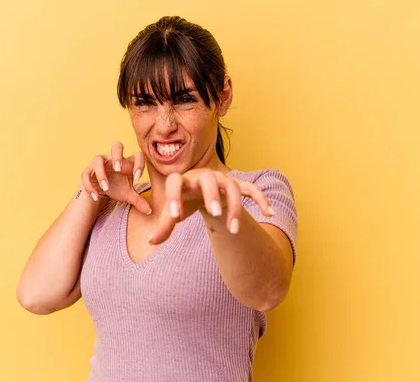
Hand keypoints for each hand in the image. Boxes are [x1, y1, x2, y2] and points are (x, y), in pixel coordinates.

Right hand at [80, 142, 151, 214]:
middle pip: (117, 146)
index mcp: (128, 162)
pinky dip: (89, 185)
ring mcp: (101, 163)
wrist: (101, 191)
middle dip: (117, 156)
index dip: (139, 163)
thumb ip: (139, 201)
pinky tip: (95, 197)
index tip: (138, 177)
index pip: (137, 155)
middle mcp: (114, 159)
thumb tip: (149, 211)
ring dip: (101, 173)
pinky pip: (86, 174)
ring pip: (98, 159)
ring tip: (106, 187)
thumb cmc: (118, 188)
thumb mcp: (129, 195)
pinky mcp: (89, 171)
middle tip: (118, 169)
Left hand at [148, 168, 274, 243]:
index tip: (174, 217)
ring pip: (233, 187)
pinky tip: (268, 213)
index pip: (175, 182)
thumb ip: (165, 226)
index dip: (174, 197)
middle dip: (212, 195)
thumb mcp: (175, 212)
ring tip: (234, 230)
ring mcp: (223, 180)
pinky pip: (252, 189)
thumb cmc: (186, 201)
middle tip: (214, 214)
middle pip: (208, 180)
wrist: (203, 190)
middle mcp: (204, 177)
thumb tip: (151, 242)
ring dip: (235, 206)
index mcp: (184, 180)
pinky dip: (261, 199)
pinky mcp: (238, 186)